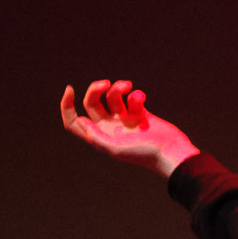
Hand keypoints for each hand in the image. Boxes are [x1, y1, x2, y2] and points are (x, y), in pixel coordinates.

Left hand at [60, 79, 198, 178]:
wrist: (170, 152)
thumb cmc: (144, 154)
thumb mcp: (116, 149)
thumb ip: (97, 137)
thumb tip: (81, 122)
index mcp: (99, 137)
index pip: (75, 122)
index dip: (67, 107)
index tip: (70, 89)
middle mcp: (109, 127)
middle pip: (92, 103)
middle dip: (96, 89)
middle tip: (106, 84)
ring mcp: (124, 119)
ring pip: (112, 96)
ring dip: (118, 87)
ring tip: (128, 86)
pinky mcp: (139, 112)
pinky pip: (131, 97)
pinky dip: (135, 94)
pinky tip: (142, 99)